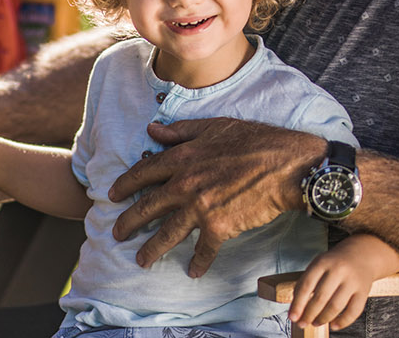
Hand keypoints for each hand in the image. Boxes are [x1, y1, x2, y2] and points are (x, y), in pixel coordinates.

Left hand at [106, 117, 322, 276]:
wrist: (287, 166)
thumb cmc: (255, 140)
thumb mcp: (213, 126)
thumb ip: (179, 132)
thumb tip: (151, 131)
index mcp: (181, 159)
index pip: (142, 173)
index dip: (124, 185)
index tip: (111, 195)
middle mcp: (184, 184)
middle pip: (147, 207)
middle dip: (128, 223)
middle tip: (116, 234)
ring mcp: (200, 208)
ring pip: (168, 233)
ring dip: (152, 249)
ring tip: (141, 260)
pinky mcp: (220, 227)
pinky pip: (204, 249)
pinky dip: (198, 262)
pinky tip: (192, 272)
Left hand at [290, 249, 376, 330]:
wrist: (361, 255)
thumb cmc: (333, 264)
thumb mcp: (317, 265)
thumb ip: (306, 282)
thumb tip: (296, 307)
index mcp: (322, 262)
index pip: (306, 286)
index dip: (298, 304)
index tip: (292, 317)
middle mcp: (338, 271)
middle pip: (320, 298)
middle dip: (309, 314)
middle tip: (302, 324)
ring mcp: (352, 281)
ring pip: (336, 306)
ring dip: (323, 318)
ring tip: (315, 323)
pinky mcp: (364, 291)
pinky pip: (354, 311)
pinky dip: (343, 321)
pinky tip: (333, 325)